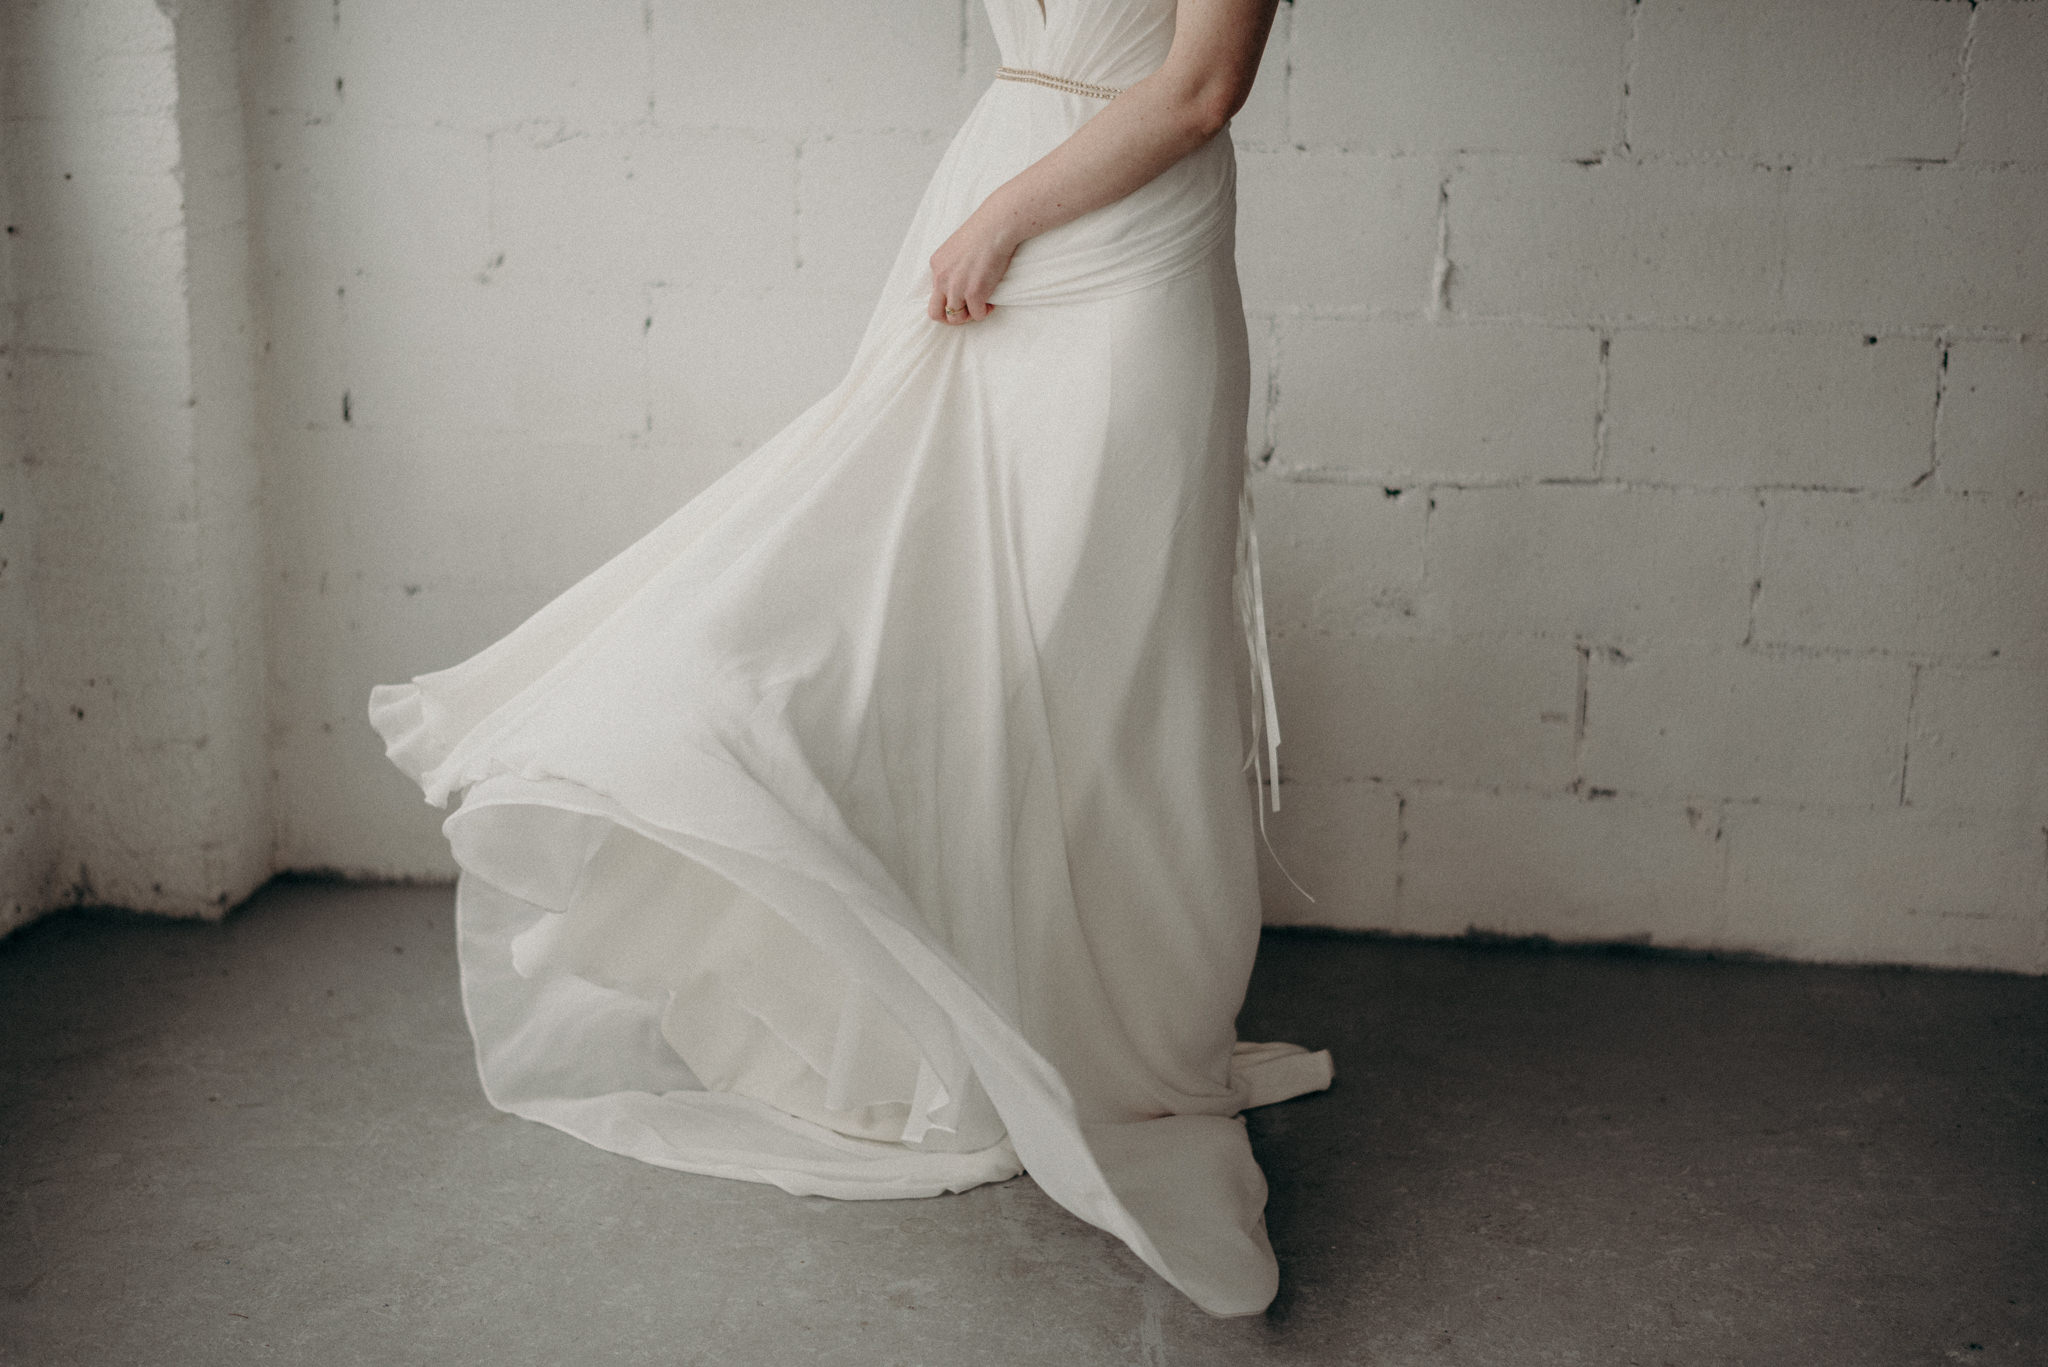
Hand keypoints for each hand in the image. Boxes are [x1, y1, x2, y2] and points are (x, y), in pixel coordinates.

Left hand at [926, 203, 1020, 324]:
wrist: (996, 226)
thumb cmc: (983, 232)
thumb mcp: (956, 249)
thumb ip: (953, 267)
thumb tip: (960, 283)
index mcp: (936, 265)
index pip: (934, 294)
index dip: (949, 299)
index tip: (963, 296)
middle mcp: (941, 278)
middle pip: (935, 313)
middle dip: (951, 317)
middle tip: (967, 310)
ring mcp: (956, 287)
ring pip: (955, 318)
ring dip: (969, 315)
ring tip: (982, 304)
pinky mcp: (973, 293)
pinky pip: (977, 315)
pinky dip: (985, 311)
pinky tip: (992, 301)